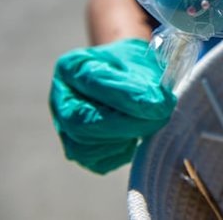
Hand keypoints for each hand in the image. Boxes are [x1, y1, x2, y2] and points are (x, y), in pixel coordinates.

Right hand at [49, 38, 176, 173]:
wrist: (131, 76)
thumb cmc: (138, 65)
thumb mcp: (145, 60)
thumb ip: (148, 78)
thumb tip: (158, 104)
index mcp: (72, 67)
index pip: (93, 81)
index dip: (128, 95)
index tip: (161, 102)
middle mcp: (60, 99)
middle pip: (82, 122)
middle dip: (128, 124)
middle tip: (162, 115)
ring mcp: (65, 128)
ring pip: (86, 147)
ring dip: (126, 137)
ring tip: (151, 121)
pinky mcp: (80, 150)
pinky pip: (98, 162)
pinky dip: (122, 151)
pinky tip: (136, 133)